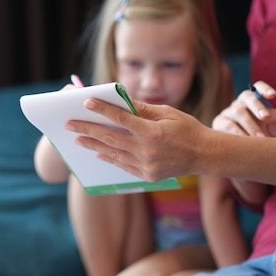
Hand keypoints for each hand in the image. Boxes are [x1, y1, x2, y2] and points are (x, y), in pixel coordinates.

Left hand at [66, 99, 211, 181]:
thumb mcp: (167, 113)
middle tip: (69, 124)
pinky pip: (123, 166)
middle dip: (87, 130)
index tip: (86, 102)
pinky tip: (98, 152)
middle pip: (110, 138)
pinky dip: (110, 158)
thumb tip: (119, 100)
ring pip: (113, 153)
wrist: (205, 155)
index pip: (120, 119)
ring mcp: (146, 166)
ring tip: (78, 139)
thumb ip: (141, 109)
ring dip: (94, 145)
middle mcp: (147, 151)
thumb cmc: (187, 128)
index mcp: (152, 132)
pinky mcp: (147, 176)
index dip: (102, 110)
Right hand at [212, 81, 275, 137]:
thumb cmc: (265, 136)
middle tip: (266, 117)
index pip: (258, 88)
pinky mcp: (219, 123)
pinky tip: (247, 142)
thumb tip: (269, 117)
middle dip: (257, 106)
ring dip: (251, 124)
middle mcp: (241, 103)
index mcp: (255, 100)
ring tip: (261, 138)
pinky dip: (240, 133)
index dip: (265, 89)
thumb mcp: (275, 128)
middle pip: (247, 96)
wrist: (247, 151)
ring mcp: (229, 112)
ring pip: (238, 111)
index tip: (273, 95)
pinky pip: (228, 125)